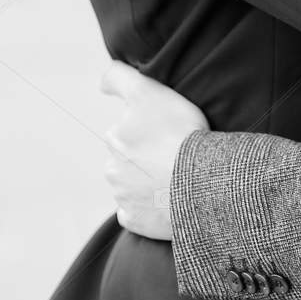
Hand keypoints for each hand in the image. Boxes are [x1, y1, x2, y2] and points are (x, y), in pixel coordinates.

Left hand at [102, 60, 207, 240]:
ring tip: (176, 175)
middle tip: (173, 151)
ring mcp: (122, 197)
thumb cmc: (178, 133)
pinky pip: (137, 212)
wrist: (200, 184)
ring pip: (131, 184)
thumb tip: (101, 83)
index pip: (123, 129)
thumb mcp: (148, 92)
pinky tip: (168, 198)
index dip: (143, 126)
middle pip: (128, 157)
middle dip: (144, 155)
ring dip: (147, 180)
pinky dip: (148, 206)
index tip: (160, 130)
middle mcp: (112, 167)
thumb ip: (119, 79)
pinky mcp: (134, 220)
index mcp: (115, 138)